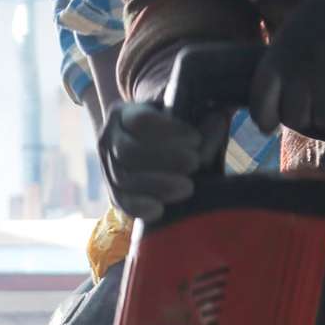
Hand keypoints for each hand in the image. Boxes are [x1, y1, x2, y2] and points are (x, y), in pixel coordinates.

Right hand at [97, 100, 222, 222]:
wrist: (157, 151)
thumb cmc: (176, 132)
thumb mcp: (187, 122)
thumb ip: (202, 124)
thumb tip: (216, 122)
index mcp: (124, 114)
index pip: (139, 121)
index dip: (168, 130)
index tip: (195, 138)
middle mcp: (109, 139)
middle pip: (129, 151)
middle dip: (164, 158)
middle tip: (194, 163)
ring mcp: (108, 167)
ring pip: (124, 178)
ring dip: (157, 184)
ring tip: (188, 187)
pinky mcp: (114, 192)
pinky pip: (121, 201)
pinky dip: (138, 207)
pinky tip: (159, 210)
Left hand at [251, 0, 324, 137]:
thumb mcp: (298, 27)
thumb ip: (283, 59)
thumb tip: (275, 95)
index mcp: (280, 52)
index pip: (261, 104)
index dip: (266, 119)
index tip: (273, 125)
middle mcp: (298, 67)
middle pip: (292, 119)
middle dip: (305, 116)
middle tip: (318, 102)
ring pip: (319, 122)